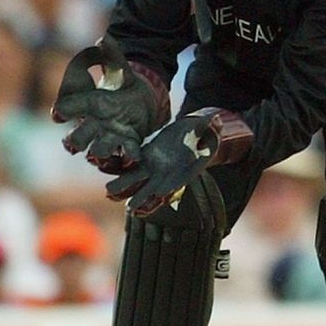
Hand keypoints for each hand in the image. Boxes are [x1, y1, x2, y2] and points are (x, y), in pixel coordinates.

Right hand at [52, 40, 167, 174]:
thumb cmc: (121, 84)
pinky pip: (126, 155)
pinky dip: (128, 156)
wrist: (141, 99)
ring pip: (97, 152)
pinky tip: (133, 152)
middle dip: (74, 141)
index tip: (58, 113)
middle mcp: (94, 125)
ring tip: (104, 148)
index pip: (66, 110)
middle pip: (75, 139)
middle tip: (75, 143)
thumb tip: (104, 38)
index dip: (61, 112)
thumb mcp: (119, 67)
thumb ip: (111, 54)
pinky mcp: (128, 143)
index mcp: (87, 105)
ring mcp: (110, 137)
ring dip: (99, 152)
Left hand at [106, 107, 252, 215]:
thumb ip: (209, 126)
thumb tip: (216, 118)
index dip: (170, 187)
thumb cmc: (202, 132)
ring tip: (110, 192)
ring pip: (139, 182)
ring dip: (126, 188)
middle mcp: (169, 173)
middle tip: (132, 206)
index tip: (161, 193)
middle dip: (143, 197)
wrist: (190, 133)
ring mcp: (155, 168)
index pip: (178, 181)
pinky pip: (132, 170)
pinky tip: (108, 182)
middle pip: (155, 188)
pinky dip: (122, 176)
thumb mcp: (206, 128)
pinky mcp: (145, 160)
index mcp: (186, 168)